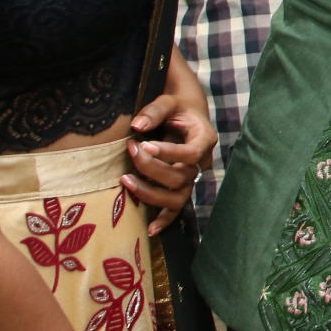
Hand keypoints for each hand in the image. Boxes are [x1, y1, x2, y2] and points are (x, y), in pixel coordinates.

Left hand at [128, 92, 216, 234]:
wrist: (184, 113)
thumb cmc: (176, 107)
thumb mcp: (168, 101)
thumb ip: (154, 111)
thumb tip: (136, 126)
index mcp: (205, 139)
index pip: (192, 153)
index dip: (169, 153)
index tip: (144, 145)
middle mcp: (202, 161)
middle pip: (182, 176)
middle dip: (152, 167)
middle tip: (131, 149)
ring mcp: (191, 177)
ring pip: (178, 196)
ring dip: (151, 192)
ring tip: (126, 180)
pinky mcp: (181, 186)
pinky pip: (176, 208)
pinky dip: (164, 219)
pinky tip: (150, 229)